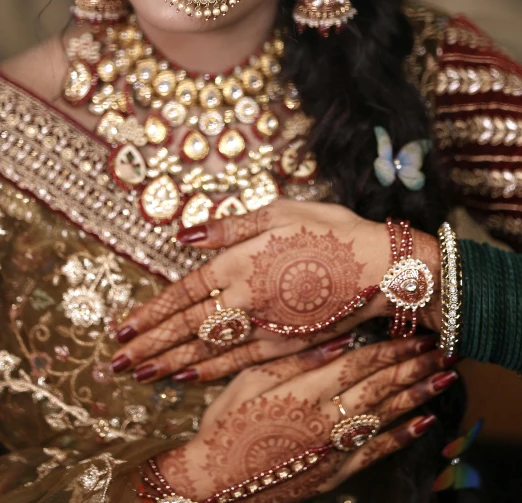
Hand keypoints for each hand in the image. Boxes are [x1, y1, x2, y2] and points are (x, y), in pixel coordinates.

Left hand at [112, 200, 441, 382]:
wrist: (381, 266)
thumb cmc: (331, 230)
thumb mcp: (279, 212)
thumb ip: (229, 227)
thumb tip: (183, 235)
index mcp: (241, 261)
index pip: (185, 292)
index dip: (152, 311)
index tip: (123, 327)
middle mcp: (246, 298)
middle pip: (188, 326)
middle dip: (150, 345)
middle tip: (117, 362)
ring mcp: (266, 326)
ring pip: (208, 349)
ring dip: (170, 362)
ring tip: (140, 374)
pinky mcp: (285, 343)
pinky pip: (239, 362)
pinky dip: (210, 371)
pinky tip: (188, 376)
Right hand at [147, 335, 456, 501]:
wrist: (213, 484)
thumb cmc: (225, 425)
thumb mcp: (250, 380)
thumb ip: (296, 359)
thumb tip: (338, 339)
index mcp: (306, 389)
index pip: (360, 362)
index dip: (392, 348)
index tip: (416, 335)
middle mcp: (326, 416)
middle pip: (381, 385)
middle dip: (415, 366)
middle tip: (444, 350)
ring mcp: (333, 447)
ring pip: (387, 415)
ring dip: (419, 395)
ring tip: (445, 378)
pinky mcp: (335, 472)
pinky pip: (376, 451)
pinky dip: (403, 436)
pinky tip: (424, 422)